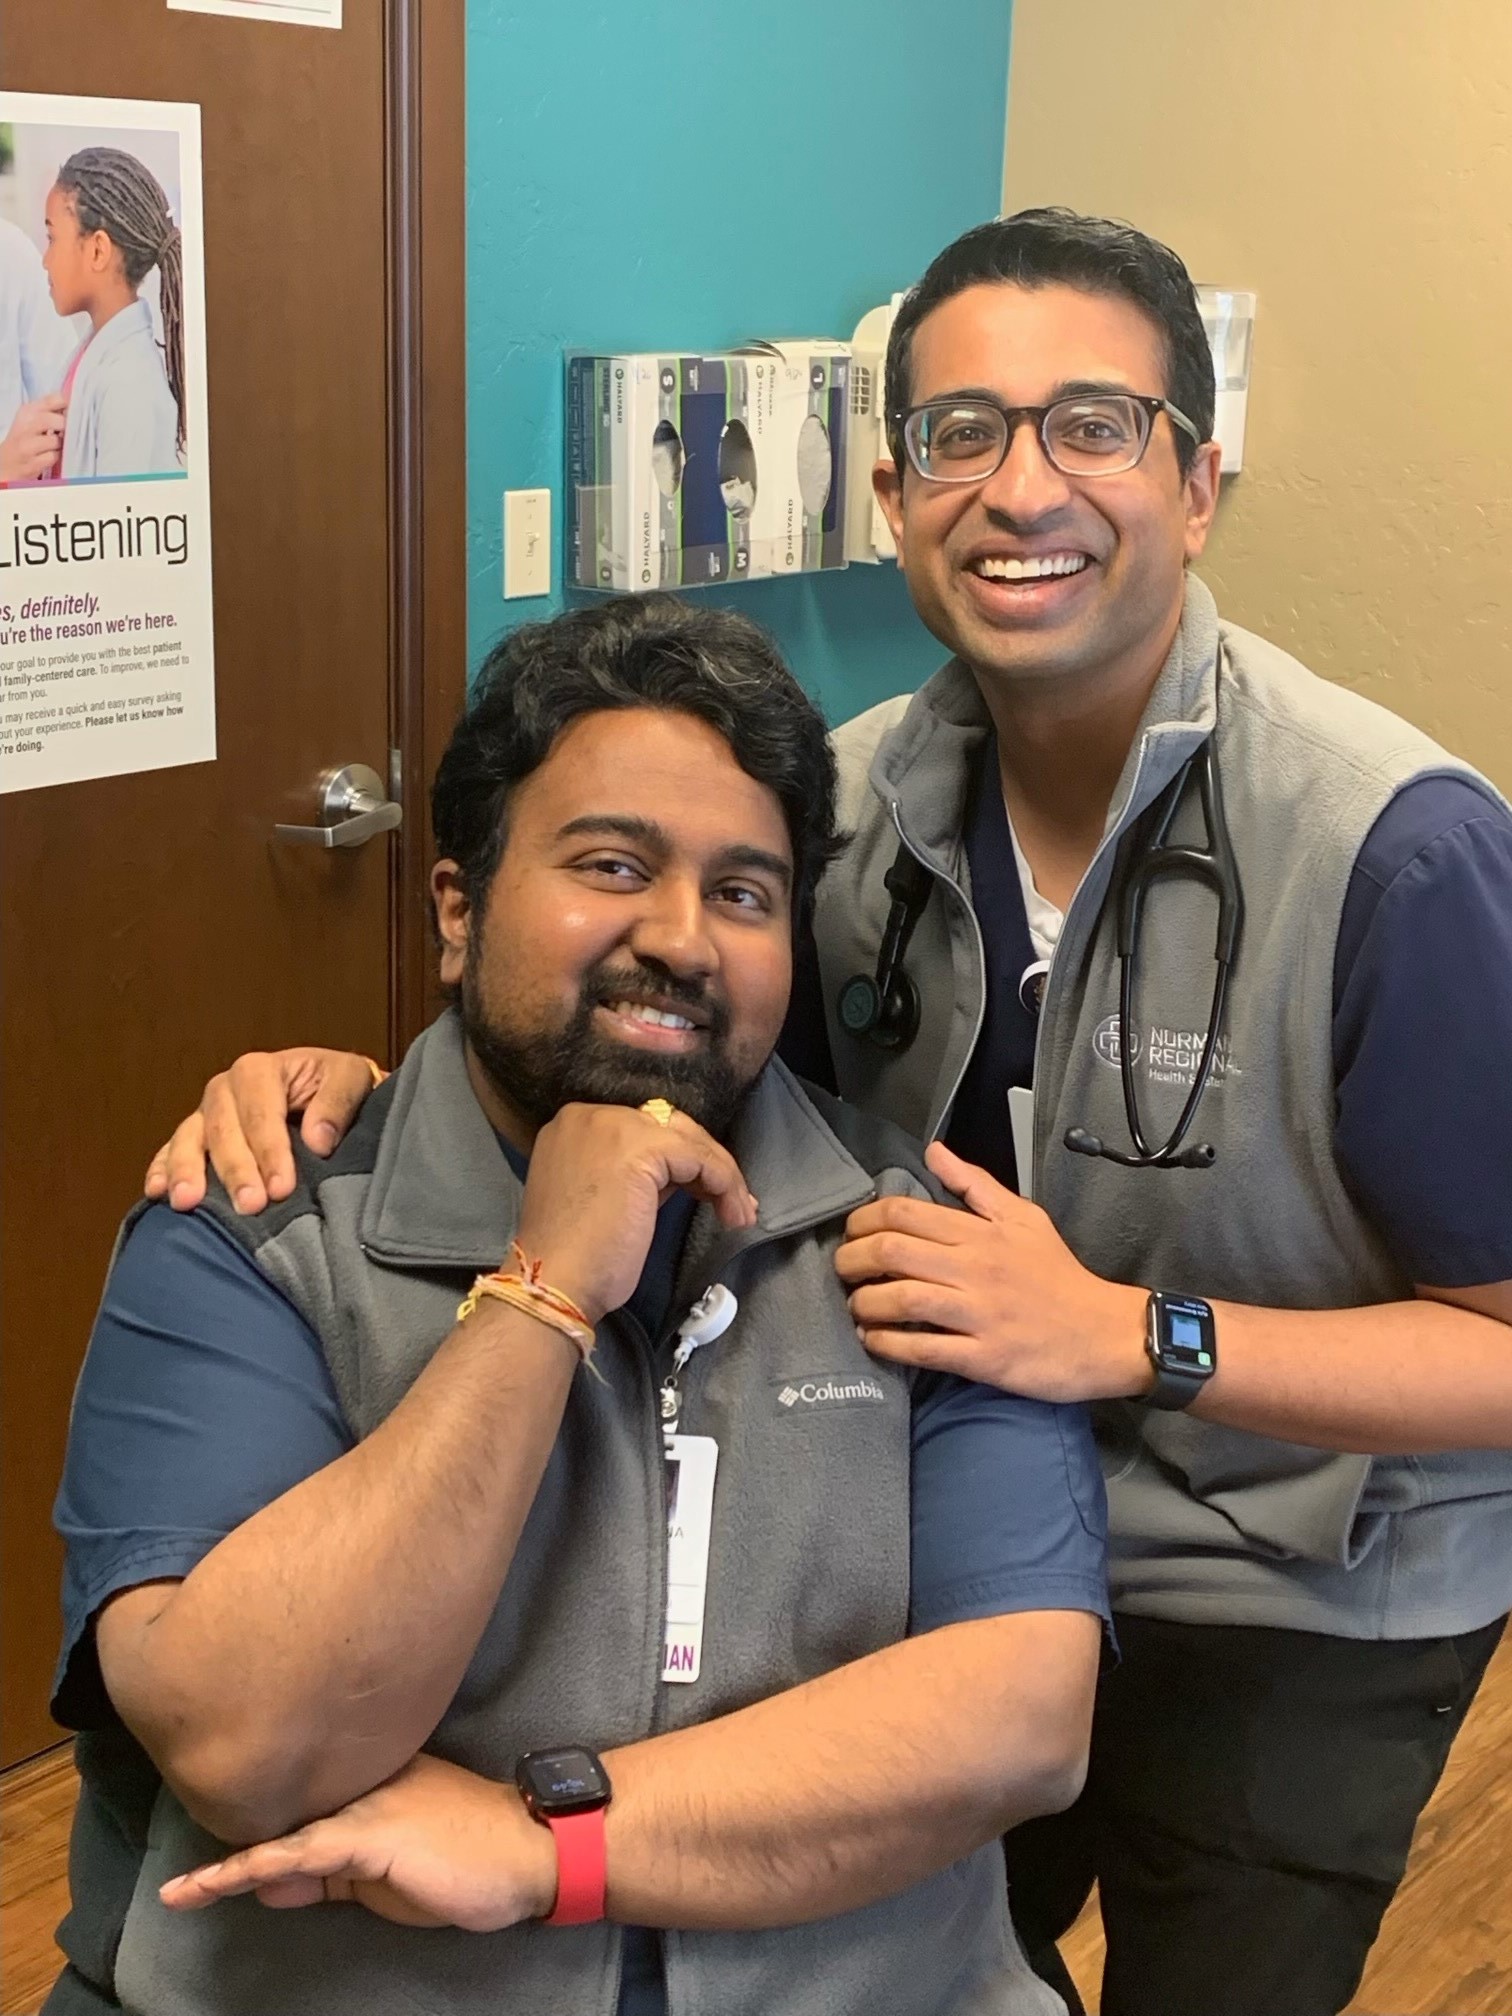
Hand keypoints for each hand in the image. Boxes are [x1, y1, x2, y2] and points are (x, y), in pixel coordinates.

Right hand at [0, 393, 65, 482]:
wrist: (6, 461)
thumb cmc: (24, 438)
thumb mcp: (31, 419)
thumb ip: (50, 410)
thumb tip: (73, 406)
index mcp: (28, 410)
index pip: (55, 400)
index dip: (69, 406)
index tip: (75, 412)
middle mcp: (27, 425)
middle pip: (59, 421)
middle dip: (67, 428)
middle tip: (64, 433)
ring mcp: (28, 445)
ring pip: (57, 441)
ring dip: (60, 445)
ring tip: (54, 445)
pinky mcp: (33, 462)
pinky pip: (54, 457)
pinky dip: (55, 457)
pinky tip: (49, 455)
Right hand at [144, 1049, 377, 1213]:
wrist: (328, 1092)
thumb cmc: (337, 1086)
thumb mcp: (351, 1078)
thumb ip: (337, 1102)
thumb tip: (318, 1140)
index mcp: (260, 1069)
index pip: (261, 1112)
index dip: (270, 1150)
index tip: (282, 1187)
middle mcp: (225, 1088)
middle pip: (222, 1129)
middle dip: (235, 1170)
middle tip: (250, 1206)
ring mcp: (205, 1113)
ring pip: (189, 1139)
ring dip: (187, 1171)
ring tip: (187, 1202)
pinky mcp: (195, 1137)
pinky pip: (169, 1150)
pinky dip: (161, 1169)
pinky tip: (156, 1193)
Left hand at [159, 1753, 555, 1929]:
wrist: (529, 1849)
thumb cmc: (470, 1858)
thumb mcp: (389, 1873)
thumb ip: (332, 1874)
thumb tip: (269, 1883)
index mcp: (368, 1786)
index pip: (301, 1810)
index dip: (256, 1827)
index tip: (213, 1850)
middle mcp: (360, 1784)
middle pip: (283, 1819)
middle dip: (231, 1844)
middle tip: (181, 1885)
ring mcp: (364, 1805)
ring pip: (282, 1838)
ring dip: (228, 1870)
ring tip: (182, 1893)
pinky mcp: (370, 1833)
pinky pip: (301, 1855)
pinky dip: (254, 1870)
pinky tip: (222, 1881)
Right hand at [516, 1102, 757, 1325]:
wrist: (553, 1281)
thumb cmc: (574, 1257)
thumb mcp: (601, 1197)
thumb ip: (633, 1174)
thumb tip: (679, 1176)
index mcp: (575, 1125)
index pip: (645, 1127)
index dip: (680, 1159)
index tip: (703, 1192)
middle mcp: (591, 1116)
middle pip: (670, 1126)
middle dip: (706, 1163)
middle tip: (730, 1202)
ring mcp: (615, 1127)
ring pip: (690, 1140)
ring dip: (723, 1175)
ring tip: (738, 1213)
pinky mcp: (643, 1149)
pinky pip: (700, 1159)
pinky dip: (724, 1183)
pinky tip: (731, 1212)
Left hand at [835, 1141, 1149, 1402]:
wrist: (1104, 1333)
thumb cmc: (1060, 1276)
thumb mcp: (1024, 1218)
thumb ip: (975, 1184)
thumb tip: (935, 1151)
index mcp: (981, 1233)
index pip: (904, 1213)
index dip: (863, 1220)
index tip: (853, 1233)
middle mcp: (974, 1268)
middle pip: (892, 1252)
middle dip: (851, 1260)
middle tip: (843, 1270)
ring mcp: (978, 1314)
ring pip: (900, 1300)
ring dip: (864, 1303)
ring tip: (856, 1307)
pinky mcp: (984, 1357)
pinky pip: (923, 1350)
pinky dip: (888, 1345)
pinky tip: (874, 1341)